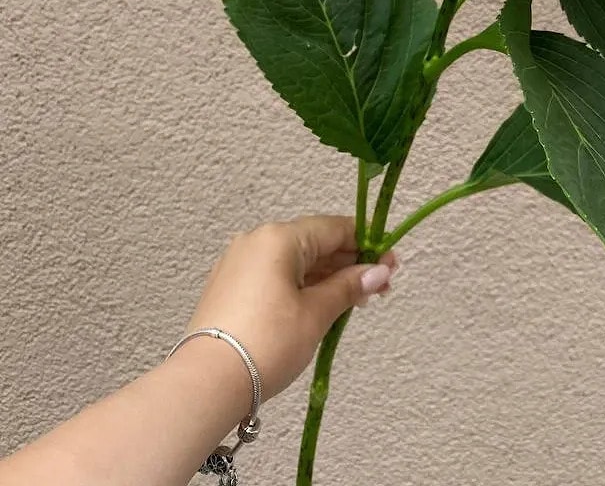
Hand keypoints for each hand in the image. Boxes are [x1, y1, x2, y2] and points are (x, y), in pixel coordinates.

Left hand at [184, 216, 396, 401]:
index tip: (390, 266)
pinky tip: (319, 307)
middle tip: (377, 289)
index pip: (334, 229)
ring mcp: (239, 263)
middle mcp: (256, 241)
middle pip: (314, 243)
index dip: (367, 246)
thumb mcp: (316, 314)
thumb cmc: (266, 343)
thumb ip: (349, 287)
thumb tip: (378, 272)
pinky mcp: (229, 286)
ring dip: (326, 278)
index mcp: (279, 238)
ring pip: (295, 261)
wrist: (206, 384)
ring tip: (351, 303)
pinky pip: (275, 275)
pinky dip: (300, 286)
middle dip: (348, 264)